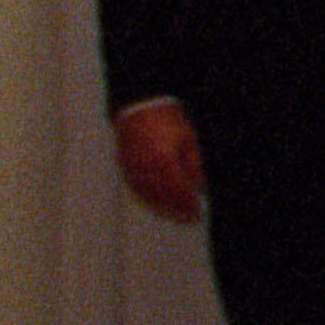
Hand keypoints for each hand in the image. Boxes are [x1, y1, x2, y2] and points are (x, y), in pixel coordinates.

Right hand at [113, 100, 204, 222]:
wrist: (141, 107)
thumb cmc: (168, 120)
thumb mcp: (188, 138)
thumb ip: (194, 164)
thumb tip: (198, 186)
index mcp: (164, 158)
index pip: (178, 188)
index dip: (188, 202)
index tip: (198, 212)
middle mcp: (147, 166)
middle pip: (163, 195)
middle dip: (177, 208)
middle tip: (189, 218)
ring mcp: (133, 167)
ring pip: (148, 194)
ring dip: (162, 207)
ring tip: (176, 214)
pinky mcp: (125, 166)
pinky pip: (137, 188)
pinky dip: (148, 198)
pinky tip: (158, 204)